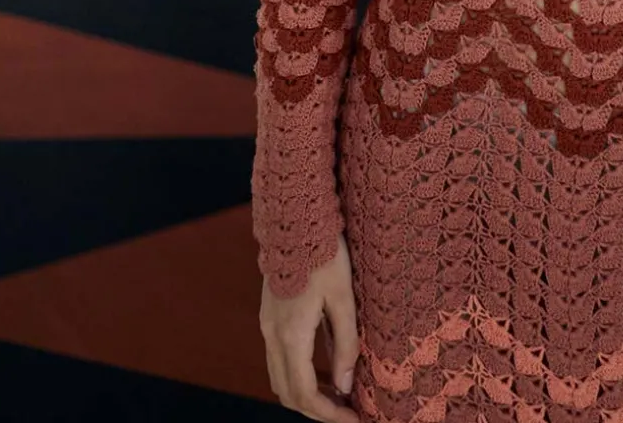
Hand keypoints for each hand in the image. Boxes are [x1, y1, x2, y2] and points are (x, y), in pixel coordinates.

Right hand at [259, 235, 360, 418]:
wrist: (294, 219)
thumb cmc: (324, 254)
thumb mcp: (343, 298)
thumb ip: (345, 344)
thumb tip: (345, 386)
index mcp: (291, 334)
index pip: (305, 394)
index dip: (329, 415)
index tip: (355, 419)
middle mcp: (273, 335)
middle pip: (288, 393)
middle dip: (317, 410)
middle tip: (348, 411)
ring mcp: (267, 325)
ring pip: (280, 378)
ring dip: (306, 394)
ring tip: (338, 393)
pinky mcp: (269, 315)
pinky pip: (278, 359)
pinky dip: (298, 374)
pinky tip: (322, 367)